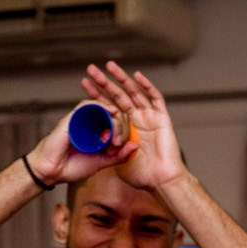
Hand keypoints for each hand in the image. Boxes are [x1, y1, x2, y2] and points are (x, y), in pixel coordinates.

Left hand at [76, 61, 185, 191]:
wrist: (162, 181)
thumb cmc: (143, 177)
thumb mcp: (117, 162)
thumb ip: (107, 152)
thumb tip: (94, 148)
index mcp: (125, 129)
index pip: (108, 106)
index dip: (96, 95)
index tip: (84, 83)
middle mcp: (137, 120)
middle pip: (118, 95)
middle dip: (104, 82)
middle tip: (91, 69)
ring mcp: (149, 118)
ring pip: (134, 93)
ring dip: (122, 78)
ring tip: (110, 66)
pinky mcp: (162, 119)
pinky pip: (156, 99)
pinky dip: (147, 86)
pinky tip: (137, 76)